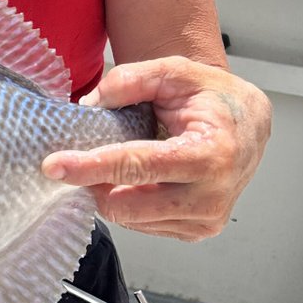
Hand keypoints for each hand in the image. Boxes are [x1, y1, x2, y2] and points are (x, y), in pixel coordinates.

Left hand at [42, 56, 270, 240]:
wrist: (248, 124)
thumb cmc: (212, 97)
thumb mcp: (174, 71)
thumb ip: (131, 79)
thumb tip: (89, 104)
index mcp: (211, 154)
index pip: (138, 166)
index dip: (91, 166)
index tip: (54, 166)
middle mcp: (212, 195)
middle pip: (127, 203)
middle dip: (93, 182)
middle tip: (75, 159)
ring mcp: (206, 219)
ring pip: (130, 218)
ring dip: (109, 192)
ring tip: (114, 162)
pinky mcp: (197, 231)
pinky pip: (143, 224)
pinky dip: (127, 202)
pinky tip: (132, 179)